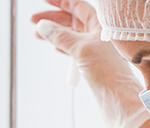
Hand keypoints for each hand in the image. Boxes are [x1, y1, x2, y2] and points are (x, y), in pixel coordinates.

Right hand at [30, 0, 149, 127]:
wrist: (116, 95)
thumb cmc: (106, 70)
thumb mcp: (80, 48)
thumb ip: (61, 36)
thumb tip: (42, 26)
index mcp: (99, 24)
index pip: (77, 5)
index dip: (60, 2)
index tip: (44, 1)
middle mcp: (96, 33)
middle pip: (71, 19)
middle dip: (52, 18)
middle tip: (33, 20)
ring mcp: (93, 47)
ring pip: (69, 34)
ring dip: (53, 33)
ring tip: (37, 34)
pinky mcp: (89, 61)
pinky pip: (72, 48)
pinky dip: (60, 45)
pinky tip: (52, 45)